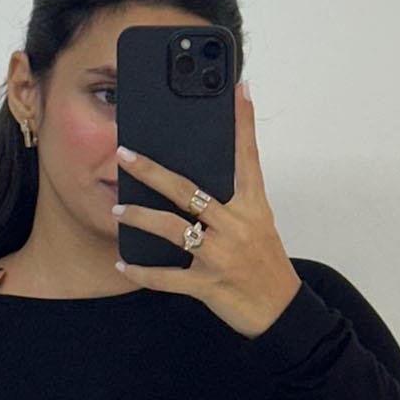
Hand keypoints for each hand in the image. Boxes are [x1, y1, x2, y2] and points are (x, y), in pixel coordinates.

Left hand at [111, 80, 302, 338]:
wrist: (281, 310)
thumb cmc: (265, 262)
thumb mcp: (259, 222)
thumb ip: (237, 195)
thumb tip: (206, 172)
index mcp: (252, 206)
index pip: (247, 157)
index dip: (242, 123)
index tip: (236, 88)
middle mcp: (237, 226)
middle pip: (189, 191)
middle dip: (153, 171)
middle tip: (124, 154)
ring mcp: (221, 256)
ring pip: (174, 230)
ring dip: (141, 217)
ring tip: (117, 207)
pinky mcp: (209, 285)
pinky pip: (168, 278)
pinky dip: (142, 272)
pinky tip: (122, 263)